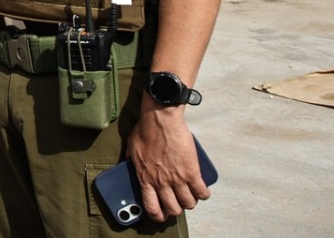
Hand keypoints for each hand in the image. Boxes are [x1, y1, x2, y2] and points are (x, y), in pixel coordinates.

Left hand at [126, 103, 210, 222]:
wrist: (161, 118)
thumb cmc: (146, 130)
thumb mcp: (131, 149)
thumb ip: (132, 162)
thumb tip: (129, 166)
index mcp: (146, 179)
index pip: (152, 207)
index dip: (158, 215)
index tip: (161, 214)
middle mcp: (162, 182)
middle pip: (173, 209)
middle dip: (176, 209)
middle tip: (178, 203)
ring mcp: (178, 178)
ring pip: (189, 203)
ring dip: (190, 202)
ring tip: (190, 196)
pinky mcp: (192, 171)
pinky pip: (202, 191)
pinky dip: (204, 194)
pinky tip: (203, 191)